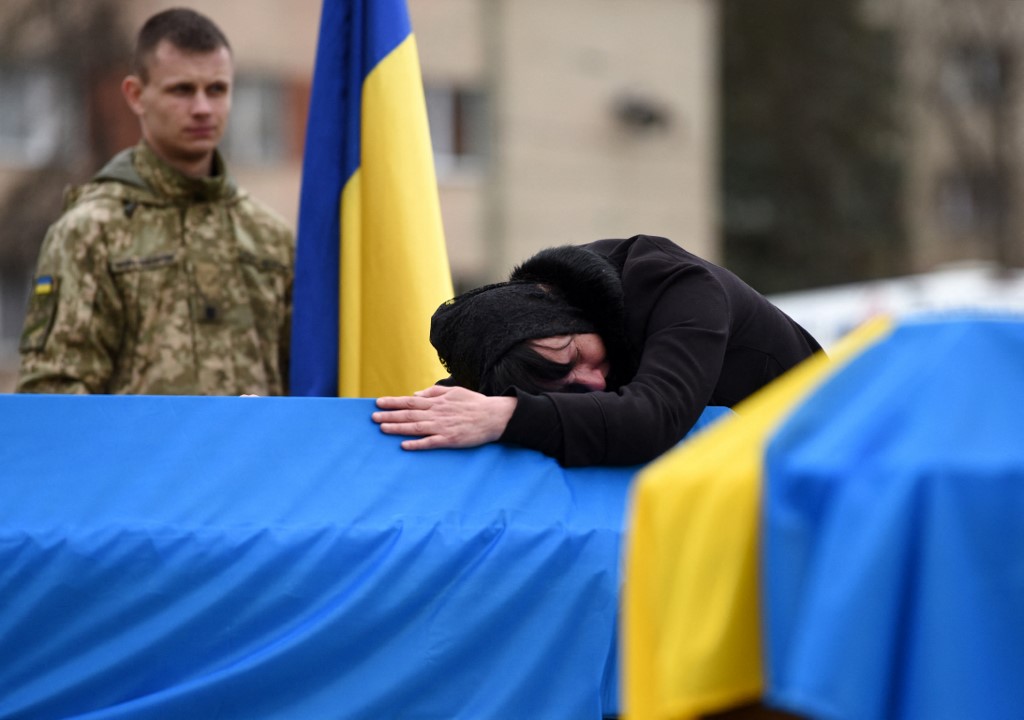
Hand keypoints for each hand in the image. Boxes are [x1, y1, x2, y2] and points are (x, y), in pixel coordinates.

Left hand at [372, 385, 516, 450]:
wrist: (494, 417)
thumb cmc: (474, 403)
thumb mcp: (454, 391)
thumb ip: (434, 392)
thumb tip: (415, 394)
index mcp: (437, 402)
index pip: (410, 401)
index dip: (393, 402)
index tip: (378, 402)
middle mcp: (437, 413)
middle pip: (409, 414)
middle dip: (389, 415)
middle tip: (373, 417)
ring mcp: (443, 427)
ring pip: (416, 427)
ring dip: (398, 428)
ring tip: (382, 429)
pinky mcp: (450, 440)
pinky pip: (430, 442)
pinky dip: (417, 444)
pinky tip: (404, 445)